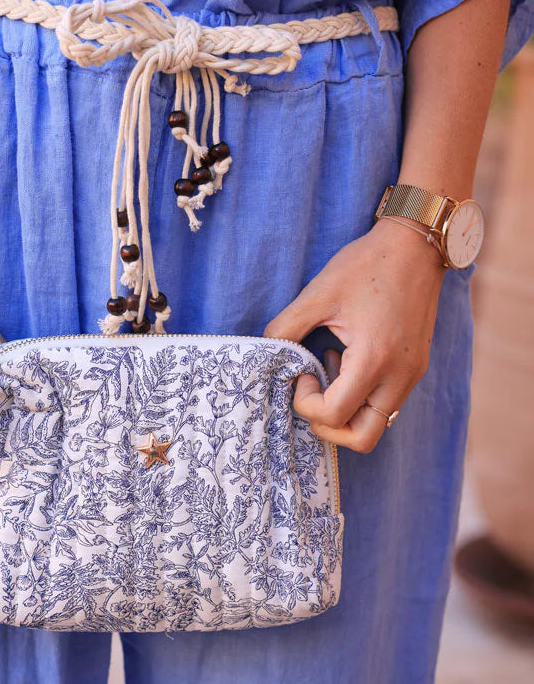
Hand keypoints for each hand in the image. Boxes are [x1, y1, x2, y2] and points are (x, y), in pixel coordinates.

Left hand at [263, 217, 445, 451]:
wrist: (416, 245)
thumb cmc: (367, 264)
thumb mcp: (317, 293)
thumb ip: (285, 328)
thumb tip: (267, 354)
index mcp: (375, 358)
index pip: (334, 414)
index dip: (306, 403)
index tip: (302, 372)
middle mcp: (400, 376)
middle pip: (362, 438)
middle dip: (328, 425)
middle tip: (312, 390)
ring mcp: (412, 375)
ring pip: (376, 425)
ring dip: (346, 411)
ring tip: (331, 370)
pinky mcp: (415, 369)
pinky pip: (385, 404)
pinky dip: (361, 397)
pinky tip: (347, 361)